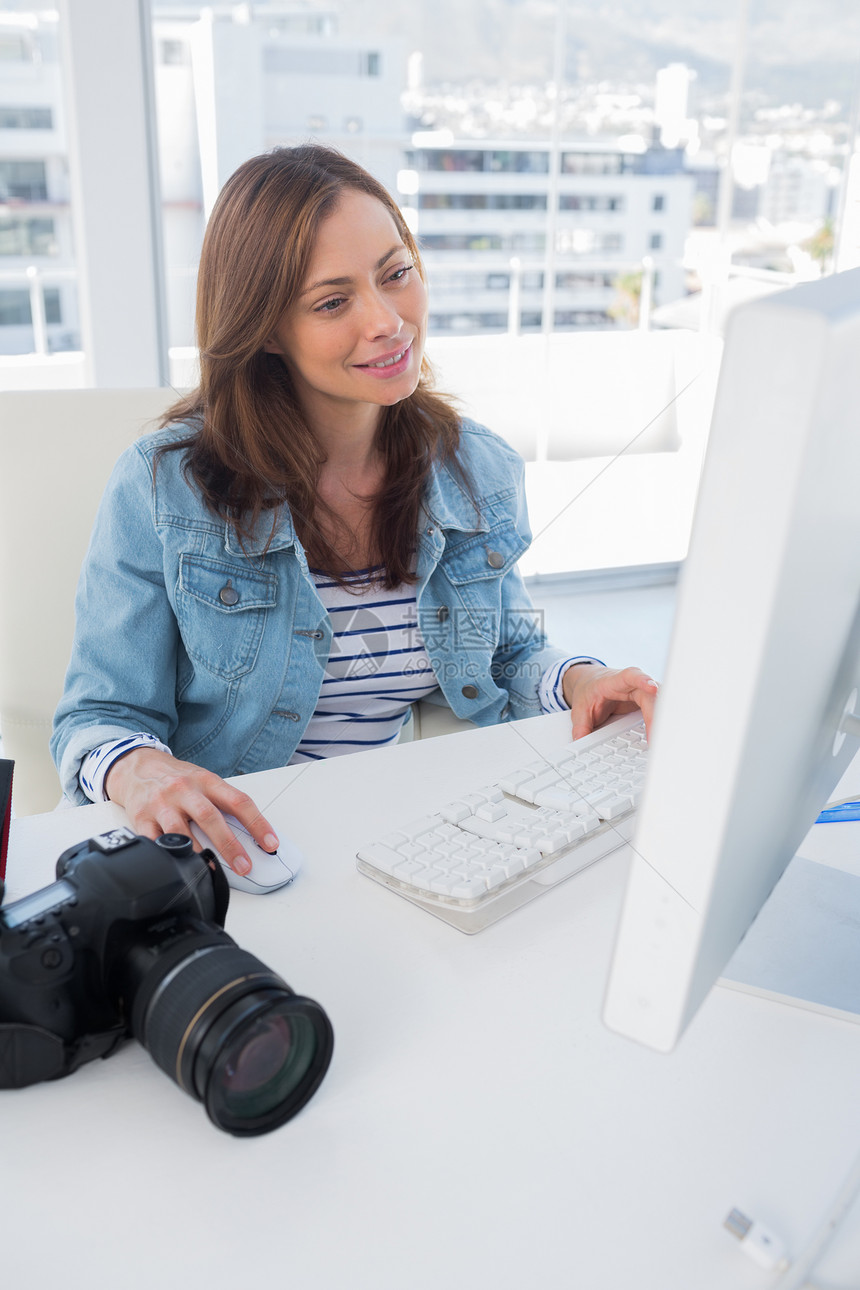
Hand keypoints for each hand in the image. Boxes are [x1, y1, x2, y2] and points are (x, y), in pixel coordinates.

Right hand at [104, 748, 278, 876]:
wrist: (136, 766)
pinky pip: (154, 841)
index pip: (238, 801)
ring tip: (212, 869)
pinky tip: (178, 866)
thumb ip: (222, 803)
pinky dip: (167, 855)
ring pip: (181, 832)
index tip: (271, 844)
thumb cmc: (176, 778)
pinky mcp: (141, 818)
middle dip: (229, 845)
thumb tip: (249, 835)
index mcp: (206, 781)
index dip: (257, 823)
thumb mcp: (203, 780)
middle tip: (244, 865)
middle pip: (210, 818)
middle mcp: (185, 791)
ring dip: (198, 853)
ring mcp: (162, 804)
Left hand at [561, 664, 658, 740]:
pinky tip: (665, 737)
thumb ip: (580, 726)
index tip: (652, 688)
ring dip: (665, 720)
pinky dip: (664, 723)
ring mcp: (644, 693)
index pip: (631, 677)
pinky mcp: (649, 702)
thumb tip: (580, 742)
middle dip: (657, 714)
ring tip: (664, 740)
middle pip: (652, 695)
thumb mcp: (579, 708)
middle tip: (656, 735)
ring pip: (661, 702)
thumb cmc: (589, 691)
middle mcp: (634, 685)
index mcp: (615, 681)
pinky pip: (661, 710)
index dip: (643, 680)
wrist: (592, 683)